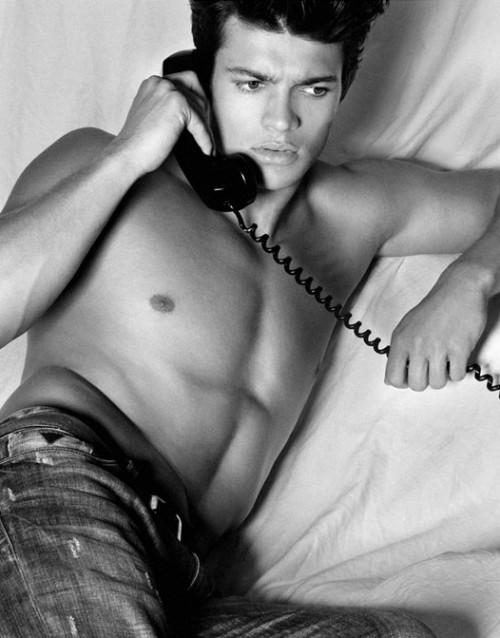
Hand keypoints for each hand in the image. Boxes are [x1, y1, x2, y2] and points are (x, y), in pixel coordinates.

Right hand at [108, 70, 212, 176]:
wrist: (128, 154)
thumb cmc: (138, 143)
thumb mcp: (153, 116)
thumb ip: (168, 108)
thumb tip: (190, 115)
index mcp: (154, 83)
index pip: (185, 82)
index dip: (196, 101)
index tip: (202, 117)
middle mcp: (161, 83)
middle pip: (196, 92)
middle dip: (204, 113)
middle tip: (206, 131)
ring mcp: (169, 91)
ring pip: (200, 108)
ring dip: (206, 129)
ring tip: (206, 144)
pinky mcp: (178, 105)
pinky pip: (200, 124)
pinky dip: (205, 139)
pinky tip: (206, 150)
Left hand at [385, 268, 488, 390]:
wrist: (459, 289)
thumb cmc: (433, 308)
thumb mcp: (406, 327)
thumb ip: (398, 353)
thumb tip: (389, 380)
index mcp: (400, 340)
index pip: (393, 377)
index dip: (403, 382)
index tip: (411, 376)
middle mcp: (417, 345)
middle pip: (416, 385)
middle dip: (425, 381)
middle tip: (431, 368)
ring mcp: (438, 347)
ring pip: (437, 383)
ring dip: (443, 376)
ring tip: (444, 362)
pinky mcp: (459, 348)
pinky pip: (457, 376)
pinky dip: (458, 371)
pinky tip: (456, 358)